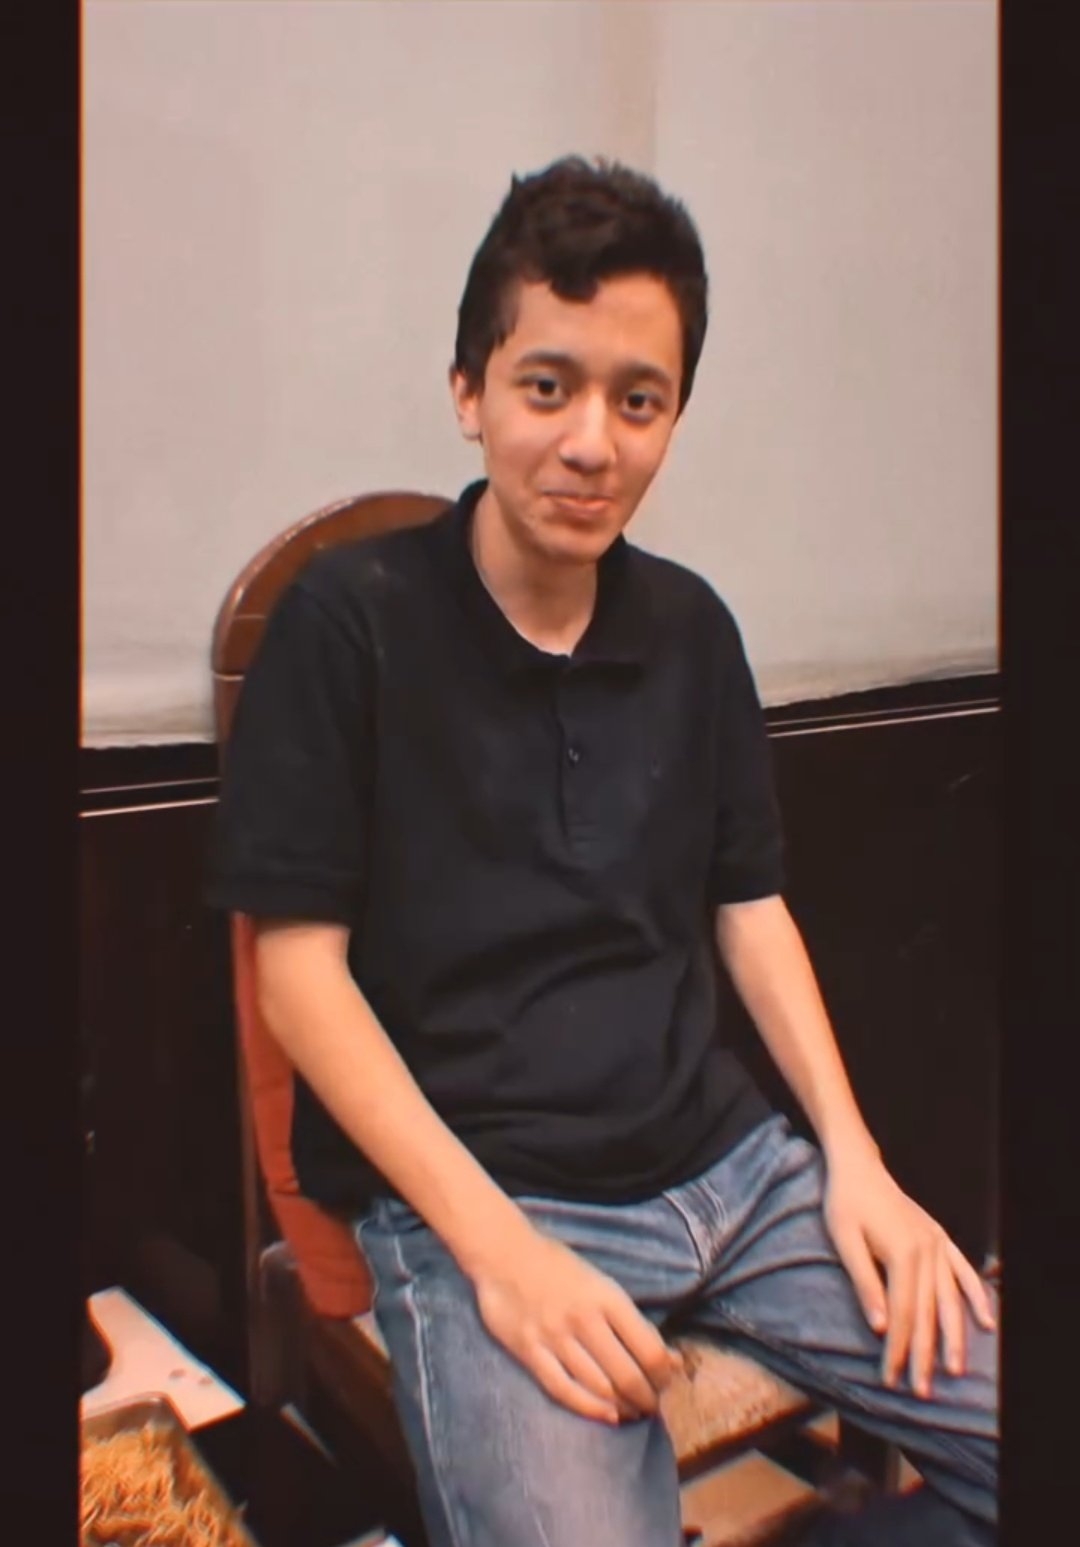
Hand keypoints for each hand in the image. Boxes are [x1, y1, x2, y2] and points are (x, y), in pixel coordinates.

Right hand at [471, 1226, 683, 1425]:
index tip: (668, 1382)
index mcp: (607, 1297)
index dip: (664, 1374)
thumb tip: (670, 1358)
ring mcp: (555, 1338)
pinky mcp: (530, 1352)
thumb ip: (631, 1320)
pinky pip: (564, 1390)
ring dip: (623, 1406)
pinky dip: (590, 1408)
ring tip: (633, 1411)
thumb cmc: (558, 1266)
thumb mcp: (600, 1283)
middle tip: (653, 1405)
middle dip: (646, 1397)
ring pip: (599, 1387)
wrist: (503, 1254)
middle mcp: (584, 1319)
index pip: (649, 1349)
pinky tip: (606, 1415)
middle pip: (626, 1374)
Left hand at [823, 1150, 996, 1399]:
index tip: (891, 1378)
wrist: (858, 1166)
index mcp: (903, 1253)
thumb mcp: (844, 1240)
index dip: (898, 1349)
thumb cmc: (845, 1202)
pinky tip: (984, 1322)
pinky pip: (963, 1271)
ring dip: (953, 1337)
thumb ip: (864, 1283)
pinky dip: (975, 1296)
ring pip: (949, 1300)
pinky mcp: (939, 1238)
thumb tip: (881, 1327)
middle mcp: (927, 1251)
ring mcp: (937, 1244)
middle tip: (920, 1391)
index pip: (903, 1314)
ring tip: (954, 1370)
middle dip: (924, 1355)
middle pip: (928, 1314)